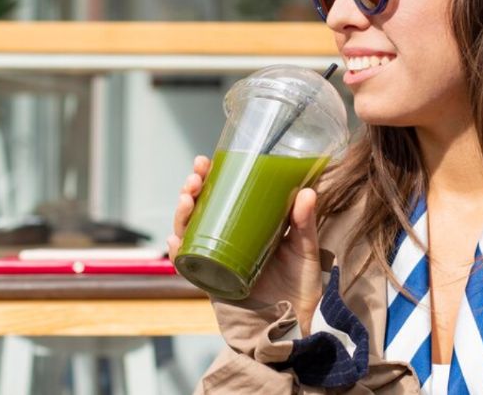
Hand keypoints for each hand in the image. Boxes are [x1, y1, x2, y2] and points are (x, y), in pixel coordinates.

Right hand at [167, 155, 322, 331]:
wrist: (296, 321)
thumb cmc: (300, 282)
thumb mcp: (304, 248)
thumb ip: (304, 223)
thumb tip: (306, 192)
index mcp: (245, 226)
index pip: (220, 196)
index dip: (208, 178)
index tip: (204, 162)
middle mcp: (225, 241)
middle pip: (198, 211)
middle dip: (189, 192)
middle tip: (194, 180)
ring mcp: (216, 260)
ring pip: (188, 234)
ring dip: (181, 216)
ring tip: (186, 201)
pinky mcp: (212, 282)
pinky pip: (189, 267)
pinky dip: (179, 254)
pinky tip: (175, 242)